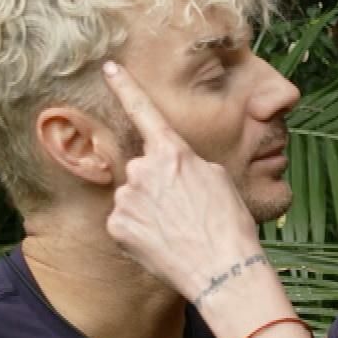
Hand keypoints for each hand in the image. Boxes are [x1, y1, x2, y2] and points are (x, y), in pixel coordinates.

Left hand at [100, 60, 260, 300]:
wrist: (222, 270)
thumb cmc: (229, 225)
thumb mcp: (218, 180)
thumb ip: (187, 165)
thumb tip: (169, 171)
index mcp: (172, 152)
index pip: (143, 111)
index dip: (125, 86)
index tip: (108, 68)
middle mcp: (143, 169)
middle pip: (143, 169)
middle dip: (157, 186)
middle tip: (185, 212)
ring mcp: (127, 198)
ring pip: (133, 197)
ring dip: (148, 210)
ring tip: (177, 232)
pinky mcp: (117, 226)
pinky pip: (125, 223)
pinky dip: (139, 233)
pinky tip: (162, 244)